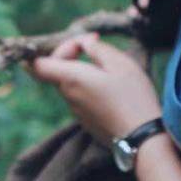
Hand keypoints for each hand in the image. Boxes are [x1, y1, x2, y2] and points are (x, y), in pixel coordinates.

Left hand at [23, 31, 161, 148]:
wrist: (142, 137)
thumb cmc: (133, 97)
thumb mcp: (119, 63)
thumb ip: (96, 48)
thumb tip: (83, 43)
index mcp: (72, 79)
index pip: (38, 65)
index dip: (54, 49)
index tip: (81, 44)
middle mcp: (69, 96)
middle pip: (57, 72)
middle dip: (73, 57)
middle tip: (97, 48)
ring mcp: (76, 112)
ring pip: (71, 85)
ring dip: (84, 73)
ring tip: (111, 71)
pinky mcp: (86, 121)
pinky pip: (81, 99)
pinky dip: (91, 89)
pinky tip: (113, 90)